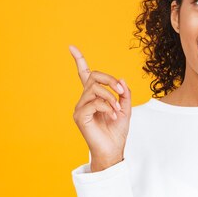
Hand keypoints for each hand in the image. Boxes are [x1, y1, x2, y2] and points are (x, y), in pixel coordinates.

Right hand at [70, 45, 130, 167]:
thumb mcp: (125, 108)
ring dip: (110, 97)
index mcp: (94, 96)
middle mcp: (84, 99)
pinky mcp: (79, 116)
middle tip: (121, 91)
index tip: (72, 47)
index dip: (79, 60)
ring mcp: (80, 107)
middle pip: (93, 76)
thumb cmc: (117, 131)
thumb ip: (124, 93)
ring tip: (117, 110)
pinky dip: (107, 106)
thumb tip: (121, 79)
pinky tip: (112, 116)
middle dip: (109, 80)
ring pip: (94, 89)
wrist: (113, 149)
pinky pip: (93, 102)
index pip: (84, 74)